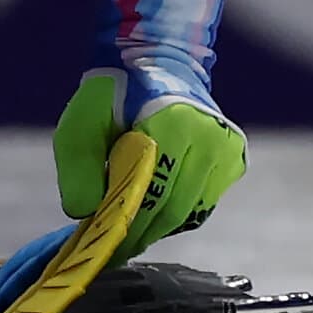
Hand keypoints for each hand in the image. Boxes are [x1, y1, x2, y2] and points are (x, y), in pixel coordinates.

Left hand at [53, 66, 246, 263]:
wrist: (153, 62)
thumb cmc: (111, 96)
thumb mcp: (80, 123)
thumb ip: (78, 167)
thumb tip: (85, 213)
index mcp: (173, 125)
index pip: (149, 196)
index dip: (127, 228)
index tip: (107, 250)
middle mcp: (209, 139)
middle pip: (173, 209)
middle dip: (142, 232)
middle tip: (116, 249)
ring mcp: (227, 150)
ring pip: (191, 211)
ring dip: (160, 225)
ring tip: (132, 232)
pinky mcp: (234, 159)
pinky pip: (204, 203)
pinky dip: (179, 213)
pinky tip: (156, 210)